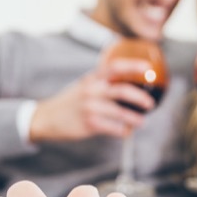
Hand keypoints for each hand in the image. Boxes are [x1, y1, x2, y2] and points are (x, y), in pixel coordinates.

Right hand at [28, 57, 155, 141]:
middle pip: (123, 90)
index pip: (115, 66)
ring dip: (135, 119)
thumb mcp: (83, 85)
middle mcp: (91, 90)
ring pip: (121, 113)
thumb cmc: (69, 102)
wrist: (46, 118)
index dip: (133, 65)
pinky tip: (125, 132)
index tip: (147, 67)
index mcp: (92, 78)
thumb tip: (127, 84)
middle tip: (150, 104)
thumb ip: (101, 82)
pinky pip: (113, 128)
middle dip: (141, 98)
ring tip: (141, 122)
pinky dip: (123, 131)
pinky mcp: (89, 124)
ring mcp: (90, 108)